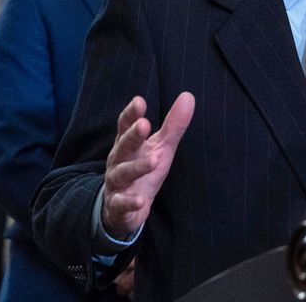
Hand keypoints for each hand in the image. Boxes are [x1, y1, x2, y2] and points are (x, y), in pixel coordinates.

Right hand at [101, 93, 194, 239]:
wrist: (124, 208)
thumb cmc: (144, 168)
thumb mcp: (161, 146)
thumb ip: (173, 124)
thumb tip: (188, 96)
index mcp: (127, 144)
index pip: (125, 126)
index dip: (131, 114)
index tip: (139, 101)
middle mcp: (119, 161)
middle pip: (123, 146)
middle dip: (132, 136)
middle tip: (144, 124)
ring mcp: (117, 183)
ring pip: (122, 173)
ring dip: (136, 167)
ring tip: (153, 161)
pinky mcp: (118, 205)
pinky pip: (121, 204)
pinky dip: (129, 202)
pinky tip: (140, 200)